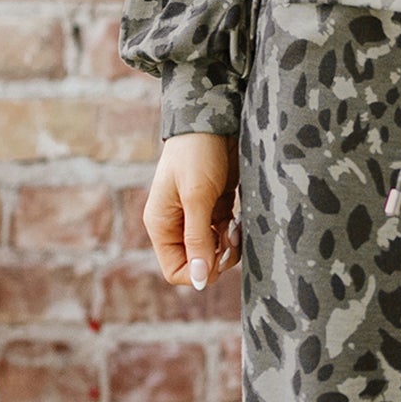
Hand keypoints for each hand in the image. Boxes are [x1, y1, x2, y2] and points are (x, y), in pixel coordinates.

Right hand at [142, 133, 240, 290]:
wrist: (212, 120)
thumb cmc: (197, 154)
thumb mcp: (197, 197)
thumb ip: (197, 239)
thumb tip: (200, 281)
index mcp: (162, 225)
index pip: (175, 270)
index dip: (198, 272)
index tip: (218, 256)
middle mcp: (176, 225)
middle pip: (197, 264)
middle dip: (217, 258)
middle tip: (230, 236)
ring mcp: (196, 217)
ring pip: (214, 251)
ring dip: (228, 245)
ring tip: (235, 224)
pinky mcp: (215, 208)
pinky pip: (225, 235)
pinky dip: (234, 232)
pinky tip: (238, 217)